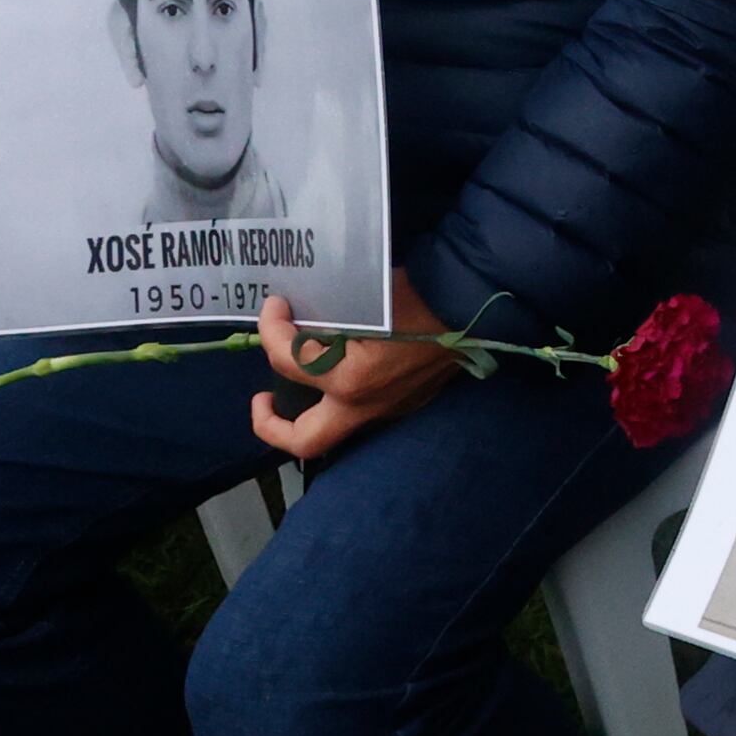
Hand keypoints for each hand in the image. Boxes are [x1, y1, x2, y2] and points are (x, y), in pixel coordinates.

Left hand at [251, 272, 460, 462]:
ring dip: (308, 411)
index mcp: (350, 379)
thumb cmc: (418, 296)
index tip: (275, 307)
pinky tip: (341, 369)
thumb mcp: (361, 300)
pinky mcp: (403, 404)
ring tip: (299, 380)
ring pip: (332, 428)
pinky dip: (339, 396)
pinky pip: (359, 410)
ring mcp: (386, 409)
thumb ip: (323, 316)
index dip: (271, 329)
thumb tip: (295, 318)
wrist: (472, 306)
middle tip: (263, 396)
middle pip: (303, 439)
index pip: (288, 359)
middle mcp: (364, 404)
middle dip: (270, 424)